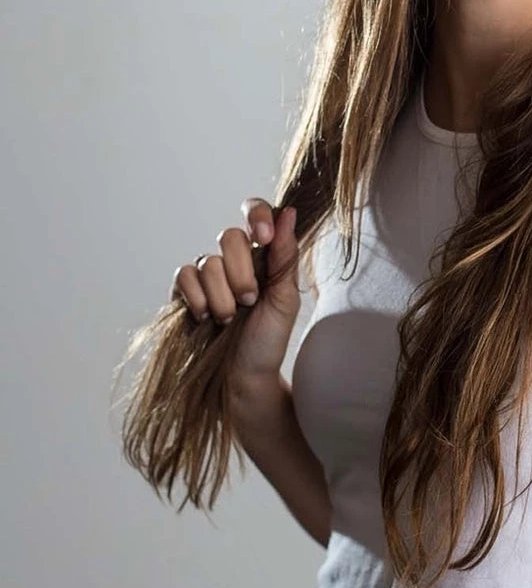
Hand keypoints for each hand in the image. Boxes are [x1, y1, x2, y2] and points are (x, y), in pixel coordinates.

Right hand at [170, 199, 300, 384]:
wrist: (243, 376)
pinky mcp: (185, 292)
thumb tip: (290, 211)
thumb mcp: (285, 297)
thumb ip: (285, 254)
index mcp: (263, 255)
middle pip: (229, 237)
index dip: (257, 215)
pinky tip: (206, 317)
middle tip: (250, 301)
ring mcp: (208, 274)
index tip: (264, 237)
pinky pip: (184, 276)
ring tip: (230, 319)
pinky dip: (197, 299)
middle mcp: (234, 259)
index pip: (255, 212)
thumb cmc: (269, 339)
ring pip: (208, 261)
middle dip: (242, 274)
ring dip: (221, 296)